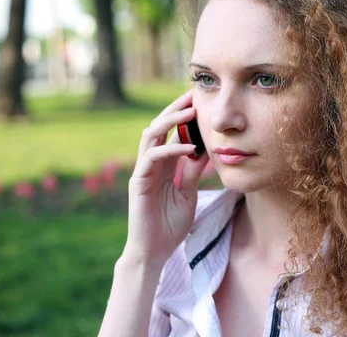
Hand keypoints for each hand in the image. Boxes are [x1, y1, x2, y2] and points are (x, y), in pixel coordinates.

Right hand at [124, 89, 209, 264]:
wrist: (154, 252)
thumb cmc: (170, 225)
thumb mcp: (187, 193)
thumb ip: (192, 171)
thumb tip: (206, 149)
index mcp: (161, 164)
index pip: (169, 131)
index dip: (181, 114)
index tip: (199, 100)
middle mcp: (149, 164)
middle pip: (157, 126)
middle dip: (175, 108)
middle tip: (194, 94)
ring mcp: (142, 172)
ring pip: (150, 135)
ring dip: (170, 121)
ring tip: (191, 112)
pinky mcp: (139, 184)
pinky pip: (152, 158)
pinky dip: (170, 149)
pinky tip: (188, 147)